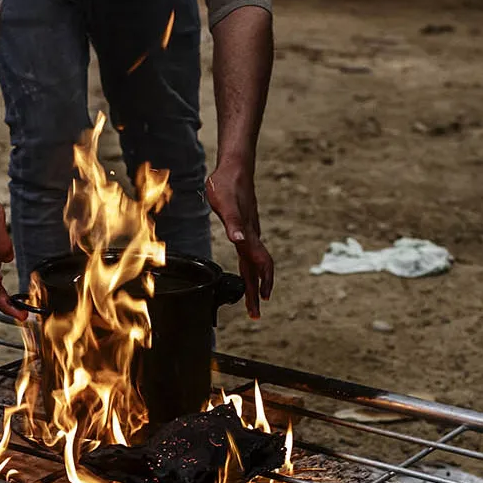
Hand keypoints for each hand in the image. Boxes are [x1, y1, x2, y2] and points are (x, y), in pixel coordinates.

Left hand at [206, 165, 273, 318]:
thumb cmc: (225, 184)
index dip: (258, 287)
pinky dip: (252, 268)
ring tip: (254, 297)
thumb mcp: (224, 203)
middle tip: (255, 314)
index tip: (258, 306)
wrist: (235, 167)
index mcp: (247, 235)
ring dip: (256, 282)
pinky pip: (252, 253)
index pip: (256, 267)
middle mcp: (251, 236)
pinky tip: (248, 269)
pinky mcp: (247, 227)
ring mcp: (250, 232)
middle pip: (257, 270)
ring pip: (256, 262)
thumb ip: (233, 222)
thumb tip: (239, 240)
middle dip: (256, 293)